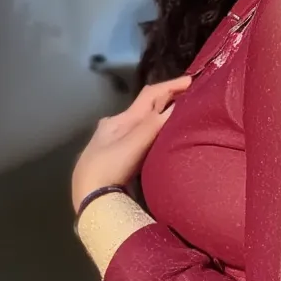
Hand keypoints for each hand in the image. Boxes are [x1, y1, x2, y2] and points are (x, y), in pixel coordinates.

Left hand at [71, 77, 191, 212]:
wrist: (88, 200)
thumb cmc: (108, 169)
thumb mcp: (132, 145)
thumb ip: (153, 125)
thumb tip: (176, 105)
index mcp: (119, 120)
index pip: (149, 95)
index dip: (170, 86)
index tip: (191, 80)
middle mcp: (116, 126)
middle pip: (146, 107)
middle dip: (167, 98)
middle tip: (190, 95)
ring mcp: (115, 141)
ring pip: (143, 121)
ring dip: (161, 113)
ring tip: (181, 111)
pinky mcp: (118, 157)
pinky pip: (141, 134)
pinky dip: (155, 129)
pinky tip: (161, 134)